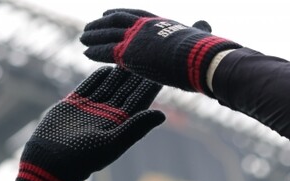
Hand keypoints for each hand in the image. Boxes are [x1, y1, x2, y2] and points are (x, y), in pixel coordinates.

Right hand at [15, 67, 164, 180]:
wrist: (51, 161)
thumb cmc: (83, 157)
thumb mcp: (113, 142)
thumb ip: (136, 127)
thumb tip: (162, 114)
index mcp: (120, 126)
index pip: (139, 102)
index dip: (149, 87)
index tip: (161, 72)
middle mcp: (108, 117)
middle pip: (125, 91)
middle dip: (135, 76)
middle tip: (147, 56)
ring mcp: (91, 110)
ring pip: (108, 87)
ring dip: (118, 73)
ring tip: (129, 56)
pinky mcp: (73, 105)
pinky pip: (88, 87)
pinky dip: (97, 77)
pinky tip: (106, 67)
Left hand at [80, 9, 239, 95]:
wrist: (200, 59)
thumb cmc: (205, 52)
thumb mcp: (200, 33)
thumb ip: (198, 28)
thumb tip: (206, 24)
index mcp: (159, 21)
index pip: (135, 14)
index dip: (121, 13)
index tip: (108, 13)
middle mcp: (145, 26)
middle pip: (117, 20)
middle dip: (102, 24)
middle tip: (90, 26)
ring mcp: (136, 38)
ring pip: (108, 33)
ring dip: (94, 35)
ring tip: (84, 37)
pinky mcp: (129, 53)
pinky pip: (107, 51)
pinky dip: (95, 51)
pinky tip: (85, 52)